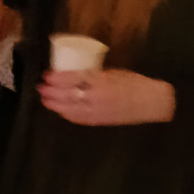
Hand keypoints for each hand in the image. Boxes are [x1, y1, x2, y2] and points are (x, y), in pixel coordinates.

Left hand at [37, 68, 175, 124]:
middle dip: (51, 92)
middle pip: (67, 95)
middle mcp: (97, 97)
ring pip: (70, 109)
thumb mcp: (112, 72)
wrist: (153, 102)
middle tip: (40, 87)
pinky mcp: (100, 121)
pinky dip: (67, 114)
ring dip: (55, 104)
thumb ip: (93, 74)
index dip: (57, 78)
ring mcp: (98, 111)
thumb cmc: (135, 83)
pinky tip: (60, 110)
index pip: (73, 79)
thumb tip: (73, 73)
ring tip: (45, 99)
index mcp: (101, 81)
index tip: (46, 74)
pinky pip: (79, 119)